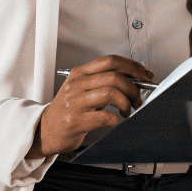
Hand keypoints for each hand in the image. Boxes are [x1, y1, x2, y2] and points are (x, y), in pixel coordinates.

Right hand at [30, 55, 154, 156]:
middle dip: (133, 88)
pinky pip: (104, 117)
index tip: (146, 75)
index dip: (133, 66)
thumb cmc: (67, 110)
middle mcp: (77, 85)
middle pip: (114, 77)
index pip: (111, 61)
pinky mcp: (75, 121)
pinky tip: (113, 121)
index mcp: (80, 73)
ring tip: (126, 110)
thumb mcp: (82, 88)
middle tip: (137, 99)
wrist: (45, 130)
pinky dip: (115, 119)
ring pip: (111, 93)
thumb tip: (134, 79)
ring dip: (126, 103)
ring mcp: (75, 102)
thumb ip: (104, 80)